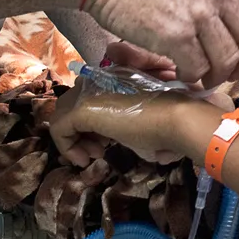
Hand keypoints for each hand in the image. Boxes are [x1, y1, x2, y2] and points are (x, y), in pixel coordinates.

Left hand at [49, 86, 213, 166]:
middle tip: (97, 151)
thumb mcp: (144, 121)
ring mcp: (90, 91)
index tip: (104, 144)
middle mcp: (100, 78)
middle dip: (79, 131)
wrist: (178, 119)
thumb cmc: (169, 123)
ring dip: (73, 139)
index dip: (91, 123)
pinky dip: (66, 146)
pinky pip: (59, 127)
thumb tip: (140, 143)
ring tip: (91, 156)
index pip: (88, 96)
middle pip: (72, 103)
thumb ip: (128, 122)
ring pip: (62, 114)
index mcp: (115, 78)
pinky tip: (82, 160)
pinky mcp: (82, 107)